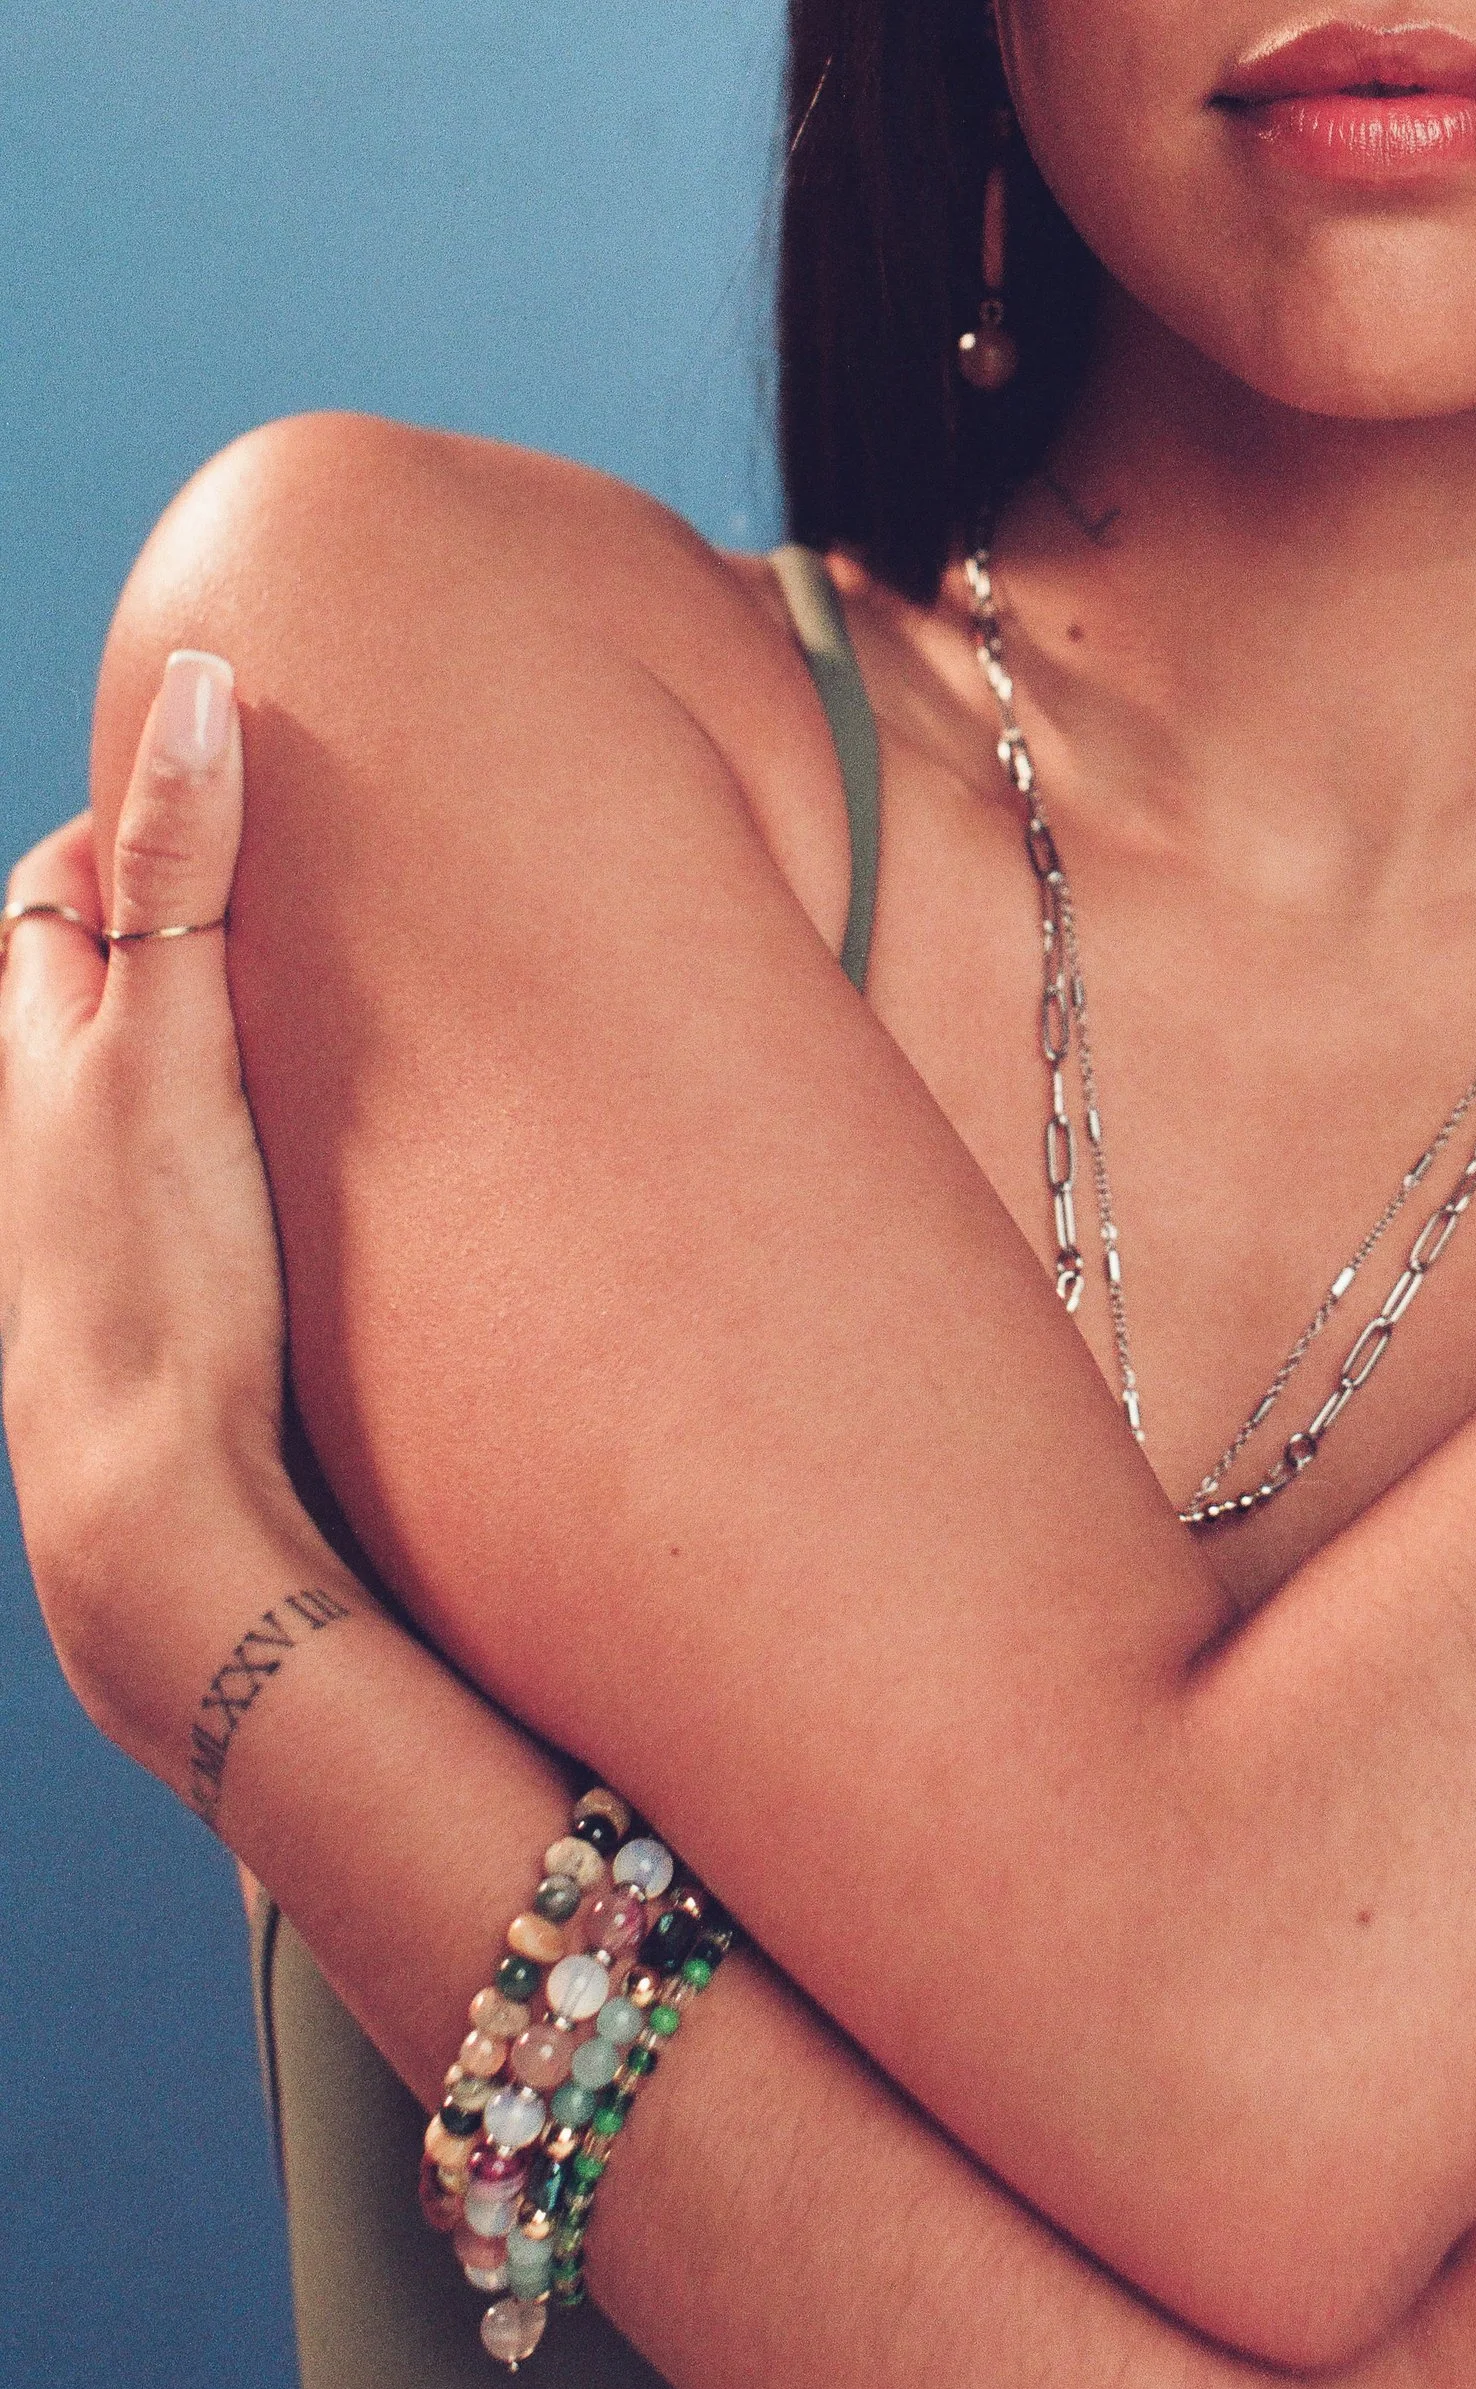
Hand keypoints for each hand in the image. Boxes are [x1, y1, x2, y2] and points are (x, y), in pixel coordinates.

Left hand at [0, 652, 303, 1746]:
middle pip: (93, 976)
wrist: (157, 1491)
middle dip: (176, 918)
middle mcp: (46, 1123)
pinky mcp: (164, 1285)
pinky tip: (318, 1154)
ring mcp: (103, 1209)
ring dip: (217, 1032)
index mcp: (35, 1045)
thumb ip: (183, 875)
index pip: (61, 886)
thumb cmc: (156, 1272)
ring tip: (323, 1006)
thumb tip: (200, 693)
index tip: (239, 781)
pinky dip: (243, 1131)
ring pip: (148, 1080)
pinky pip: (194, 1170)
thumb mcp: (168, 1044)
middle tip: (294, 879)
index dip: (139, 821)